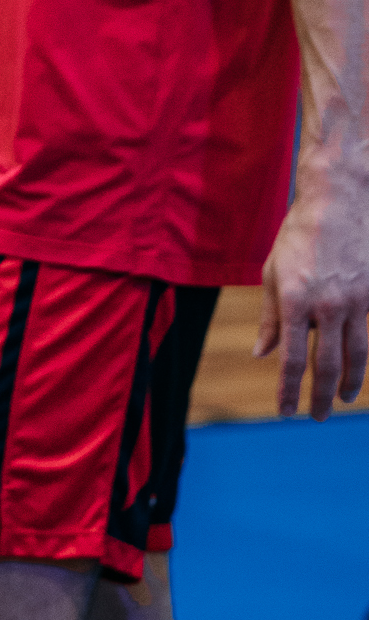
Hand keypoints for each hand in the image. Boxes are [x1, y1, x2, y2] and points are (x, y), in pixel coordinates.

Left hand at [255, 178, 368, 418]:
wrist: (339, 202)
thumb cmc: (298, 237)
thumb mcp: (273, 272)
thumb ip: (270, 317)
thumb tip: (262, 353)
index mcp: (294, 300)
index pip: (290, 358)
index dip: (288, 390)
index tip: (286, 411)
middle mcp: (327, 306)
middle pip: (327, 366)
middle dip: (322, 397)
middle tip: (318, 417)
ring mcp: (355, 302)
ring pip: (357, 356)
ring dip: (350, 383)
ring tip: (343, 399)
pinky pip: (368, 334)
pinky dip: (364, 355)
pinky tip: (359, 366)